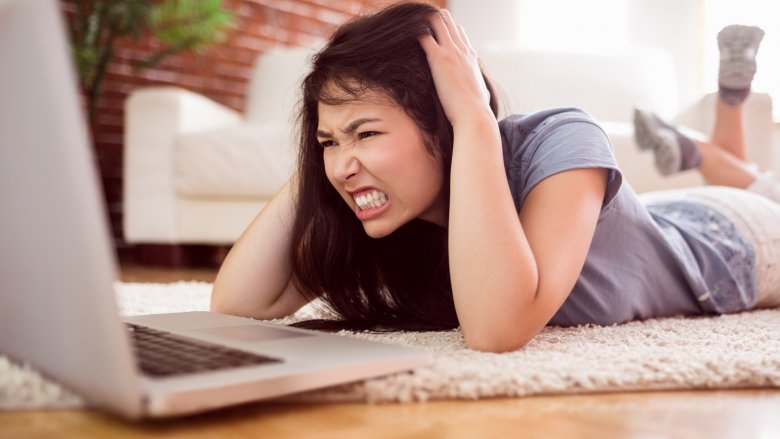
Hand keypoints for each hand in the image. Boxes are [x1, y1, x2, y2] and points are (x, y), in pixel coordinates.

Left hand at [418, 10, 491, 127]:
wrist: (474, 113)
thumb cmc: (477, 109)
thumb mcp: (482, 92)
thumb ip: (478, 86)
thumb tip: (482, 95)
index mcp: (471, 57)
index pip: (460, 33)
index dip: (449, 29)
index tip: (439, 29)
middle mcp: (462, 50)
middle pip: (449, 23)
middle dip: (436, 20)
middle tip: (423, 20)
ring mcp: (451, 52)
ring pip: (437, 23)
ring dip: (426, 21)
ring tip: (413, 21)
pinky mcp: (439, 58)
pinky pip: (424, 36)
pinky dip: (416, 31)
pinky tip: (407, 32)